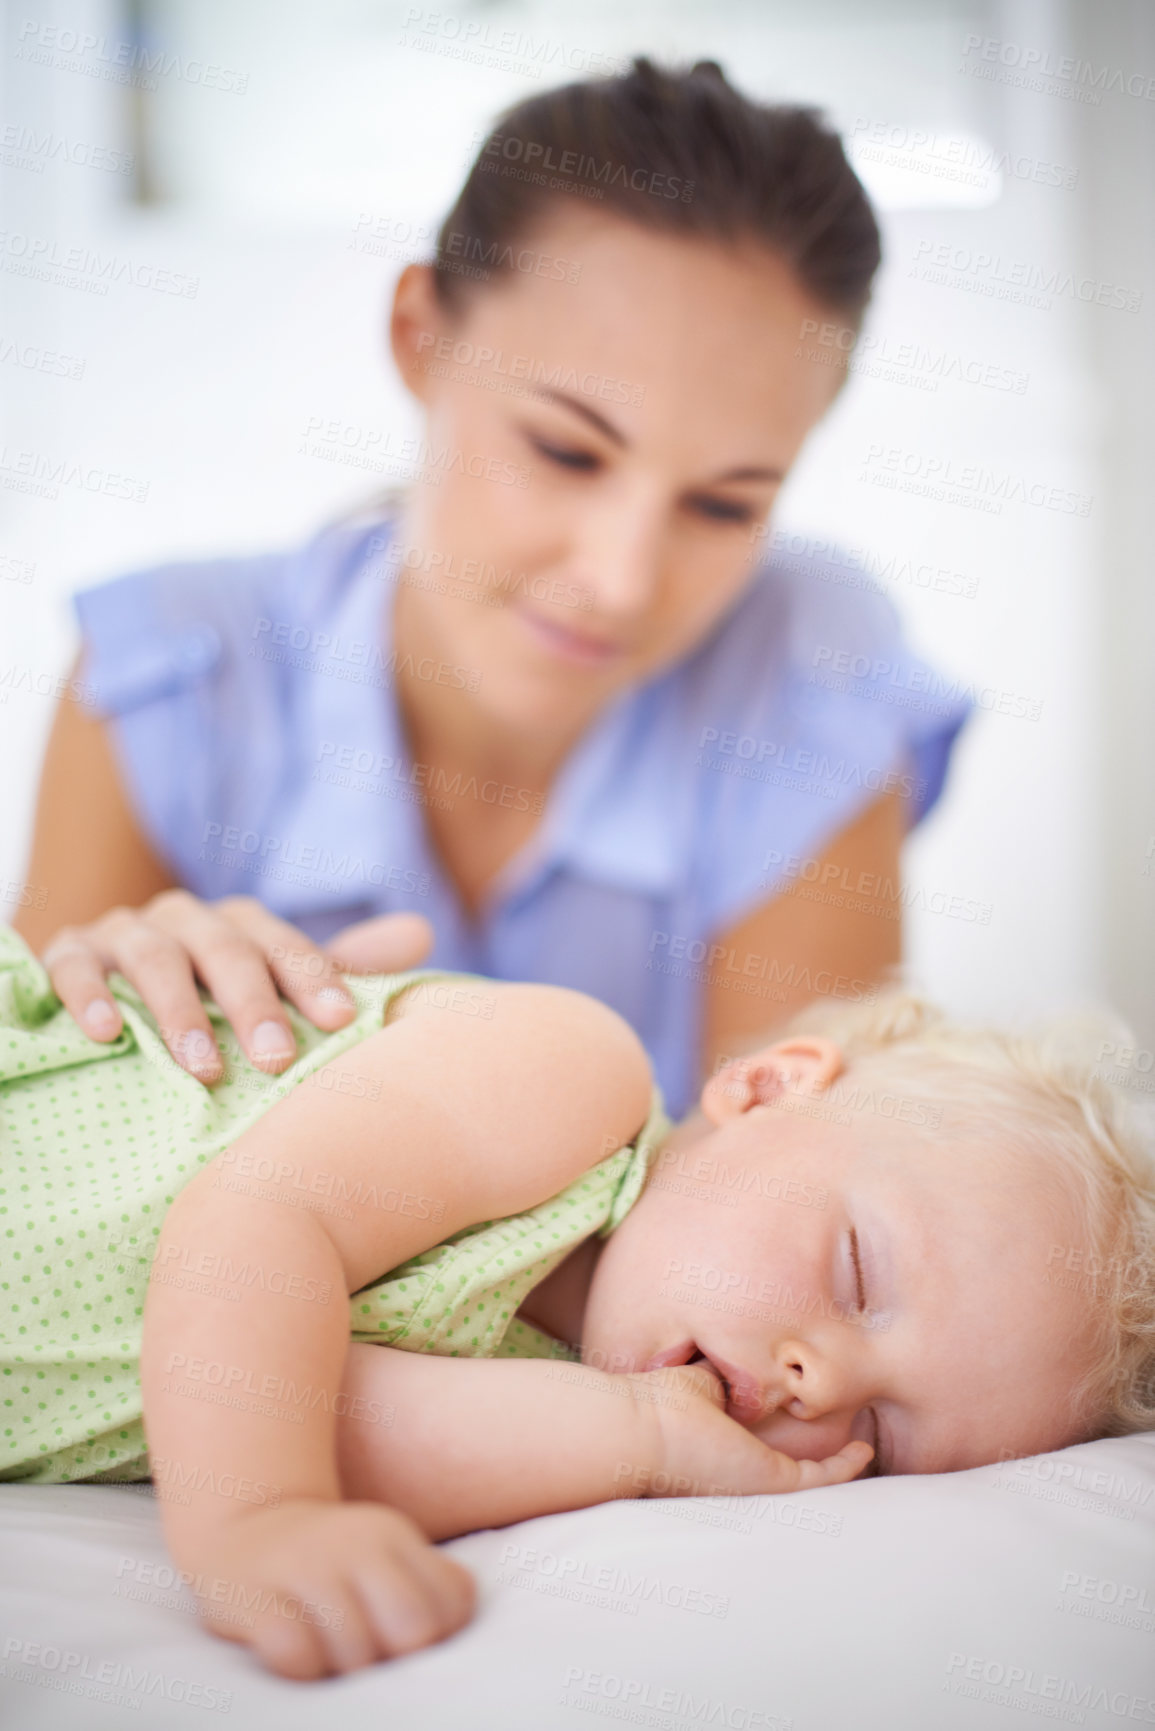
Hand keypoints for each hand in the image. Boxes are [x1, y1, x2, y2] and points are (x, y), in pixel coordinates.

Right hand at [39, 893, 433, 1082]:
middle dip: (252, 1004)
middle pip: (224, 948)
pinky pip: (72, 966)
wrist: (101, 994)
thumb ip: (333, 967)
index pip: (282, 944)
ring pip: (153, 957)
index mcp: (237, 925)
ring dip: (178, 1012)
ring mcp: (120, 933)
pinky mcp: (66, 953)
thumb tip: (421, 932)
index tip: (341, 1023)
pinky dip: (89, 995)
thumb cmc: (202, 1000)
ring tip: (202, 1068)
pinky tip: (105, 1035)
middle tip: (276, 1061)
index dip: (312, 978)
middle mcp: (183, 918)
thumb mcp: (266, 986)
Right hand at [185, 1499, 474, 1679]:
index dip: (440, 1636)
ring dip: (343, 1668)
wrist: (244, 1522)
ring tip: (328, 1652)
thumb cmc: (330, 1561)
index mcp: (393, 1536)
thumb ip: (430, 1585)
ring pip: (354, 1650)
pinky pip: (295, 1654)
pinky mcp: (252, 1597)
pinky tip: (293, 1651)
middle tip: (370, 1655)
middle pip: (413, 1628)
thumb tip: (452, 1632)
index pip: (453, 1602)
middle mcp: (354, 1545)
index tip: (406, 1637)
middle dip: (397, 1659)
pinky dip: (301, 1667)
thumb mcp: (386, 1554)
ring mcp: (303, 1567)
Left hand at [627, 1363, 871, 1497]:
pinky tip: (863, 1452)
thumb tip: (741, 1363)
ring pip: (808, 1484)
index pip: (761, 1451)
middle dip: (817, 1469)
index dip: (783, 1439)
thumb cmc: (658, 1405)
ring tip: (863, 1455)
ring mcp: (758, 1480)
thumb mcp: (700, 1383)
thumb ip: (724, 1378)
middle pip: (786, 1475)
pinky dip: (844, 1468)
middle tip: (850, 1451)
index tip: (804, 1420)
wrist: (642, 1432)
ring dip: (838, 1471)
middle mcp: (743, 1473)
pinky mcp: (771, 1480)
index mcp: (724, 1450)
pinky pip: (819, 1479)